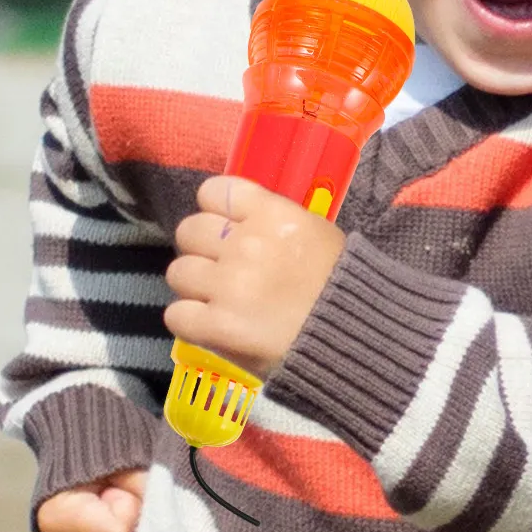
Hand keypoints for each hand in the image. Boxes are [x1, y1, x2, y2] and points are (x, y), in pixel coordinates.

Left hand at [163, 175, 345, 379]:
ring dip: (193, 286)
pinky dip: (189, 321)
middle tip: (220, 268)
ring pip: (178, 272)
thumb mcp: (314, 233)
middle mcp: (246, 244)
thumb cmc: (340, 285)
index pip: (213, 191)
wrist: (355, 340)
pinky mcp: (217, 325)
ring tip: (216, 299)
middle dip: (201, 249)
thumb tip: (232, 221)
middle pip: (189, 230)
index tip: (224, 227)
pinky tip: (209, 325)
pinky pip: (176, 314)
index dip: (214, 210)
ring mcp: (229, 285)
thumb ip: (270, 221)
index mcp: (272, 213)